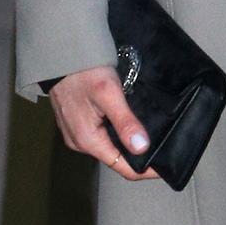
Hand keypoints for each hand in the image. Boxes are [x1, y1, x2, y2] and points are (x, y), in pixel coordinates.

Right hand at [49, 65, 157, 180]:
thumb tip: (142, 147)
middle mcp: (80, 142)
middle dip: (140, 158)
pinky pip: (101, 137)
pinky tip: (130, 126)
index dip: (146, 170)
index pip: (122, 168)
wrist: (59, 55)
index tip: (166, 165)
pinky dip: (117, 135)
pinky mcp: (77, 125)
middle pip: (116, 159)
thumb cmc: (83, 71)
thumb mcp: (109, 93)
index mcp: (88, 140)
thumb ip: (125, 122)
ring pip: (109, 148)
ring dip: (128, 146)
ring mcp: (77, 135)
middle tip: (164, 149)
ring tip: (152, 138)